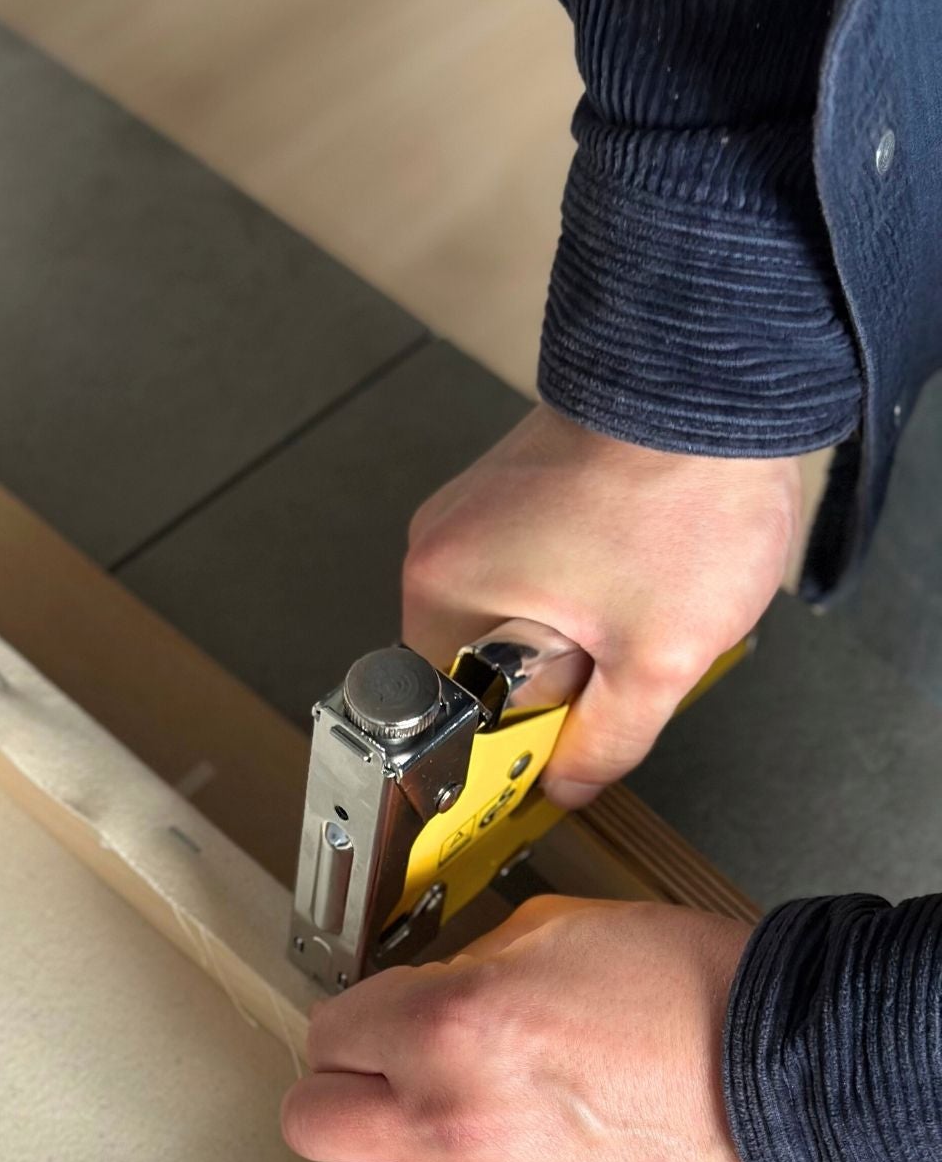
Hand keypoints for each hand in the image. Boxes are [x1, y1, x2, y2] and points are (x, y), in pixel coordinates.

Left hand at [280, 897, 773, 1161]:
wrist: (790, 1087)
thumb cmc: (692, 1001)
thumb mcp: (556, 934)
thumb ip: (464, 971)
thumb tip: (421, 1002)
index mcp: (446, 1029)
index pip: (326, 1036)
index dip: (351, 1028)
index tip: (370, 1035)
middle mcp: (447, 1125)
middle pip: (311, 1126)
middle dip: (339, 1097)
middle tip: (378, 1088)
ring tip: (412, 1151)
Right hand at [403, 407, 804, 805]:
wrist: (719, 378)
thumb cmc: (681, 494)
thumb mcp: (657, 659)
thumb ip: (609, 742)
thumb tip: (570, 783)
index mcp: (443, 586)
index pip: (444, 708)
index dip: (504, 740)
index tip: (550, 751)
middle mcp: (443, 539)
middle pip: (478, 663)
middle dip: (549, 683)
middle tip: (613, 665)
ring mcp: (479, 504)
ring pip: (511, 616)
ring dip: (570, 632)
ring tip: (634, 608)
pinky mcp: (519, 481)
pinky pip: (534, 567)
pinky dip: (581, 586)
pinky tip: (636, 573)